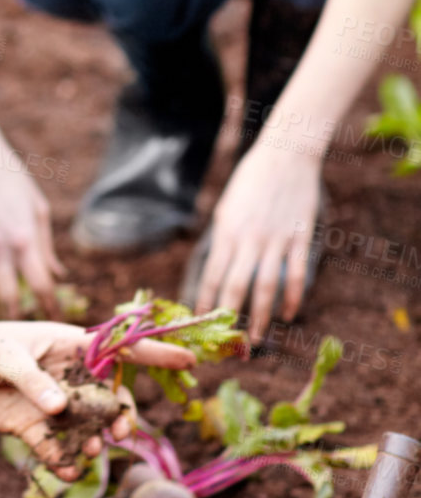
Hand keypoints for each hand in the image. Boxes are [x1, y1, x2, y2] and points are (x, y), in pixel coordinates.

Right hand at [0, 137, 63, 317]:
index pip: (41, 285)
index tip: (58, 322)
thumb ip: (46, 246)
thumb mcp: (37, 208)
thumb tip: (58, 275)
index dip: (51, 307)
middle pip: (10, 298)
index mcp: (24, 237)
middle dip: (20, 319)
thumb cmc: (11, 179)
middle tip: (26, 331)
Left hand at [0, 318, 195, 477]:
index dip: (155, 352)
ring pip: (87, 426)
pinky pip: (57, 447)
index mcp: (66, 344)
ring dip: (95, 440)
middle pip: (109, 395)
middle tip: (119, 429)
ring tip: (91, 448)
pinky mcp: (29, 426)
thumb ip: (32, 381)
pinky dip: (65, 460)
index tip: (189, 359)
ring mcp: (49, 403)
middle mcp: (64, 375)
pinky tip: (65, 468)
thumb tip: (60, 409)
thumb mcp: (2, 354)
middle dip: (121, 412)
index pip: (119, 346)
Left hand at [195, 136, 320, 343]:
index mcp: (226, 231)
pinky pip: (295, 274)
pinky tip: (287, 313)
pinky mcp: (299, 238)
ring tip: (256, 337)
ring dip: (261, 315)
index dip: (204, 299)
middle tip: (229, 342)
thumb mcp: (226, 208)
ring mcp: (276, 240)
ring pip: (266, 286)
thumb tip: (216, 268)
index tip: (198, 320)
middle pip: (237, 285)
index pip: (212, 273)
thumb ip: (223, 238)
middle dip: (231, 315)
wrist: (285, 156)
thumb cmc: (250, 182)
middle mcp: (249, 239)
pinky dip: (292, 296)